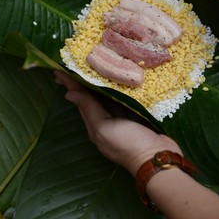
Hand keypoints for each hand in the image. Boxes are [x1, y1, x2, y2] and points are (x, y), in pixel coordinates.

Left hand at [54, 71, 181, 174]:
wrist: (159, 157)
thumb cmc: (128, 144)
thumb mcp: (104, 128)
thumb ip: (89, 109)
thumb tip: (69, 94)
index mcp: (97, 125)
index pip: (81, 101)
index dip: (71, 85)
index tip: (59, 69)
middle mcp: (109, 121)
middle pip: (96, 97)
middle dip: (87, 80)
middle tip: (77, 61)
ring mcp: (126, 118)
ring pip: (113, 95)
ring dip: (107, 81)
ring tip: (100, 62)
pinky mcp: (141, 114)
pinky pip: (130, 97)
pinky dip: (126, 87)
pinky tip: (125, 75)